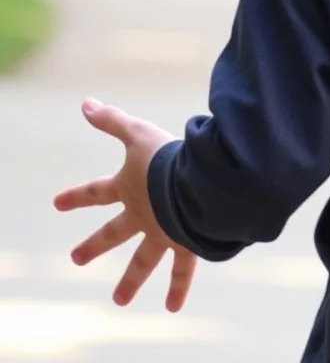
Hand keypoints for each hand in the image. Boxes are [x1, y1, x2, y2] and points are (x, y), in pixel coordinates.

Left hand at [53, 98, 197, 311]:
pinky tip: (174, 304)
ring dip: (130, 281)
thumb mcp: (138, 133)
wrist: (195, 185)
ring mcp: (162, 233)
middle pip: (113, 233)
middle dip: (94, 245)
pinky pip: (183, 269)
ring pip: (143, 261)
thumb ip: (113, 120)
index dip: (77, 196)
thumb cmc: (166, 156)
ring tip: (119, 300)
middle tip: (75, 259)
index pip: (96, 192)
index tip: (56, 203)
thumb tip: (84, 103)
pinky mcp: (185, 243)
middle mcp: (141, 216)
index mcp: (128, 188)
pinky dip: (179, 286)